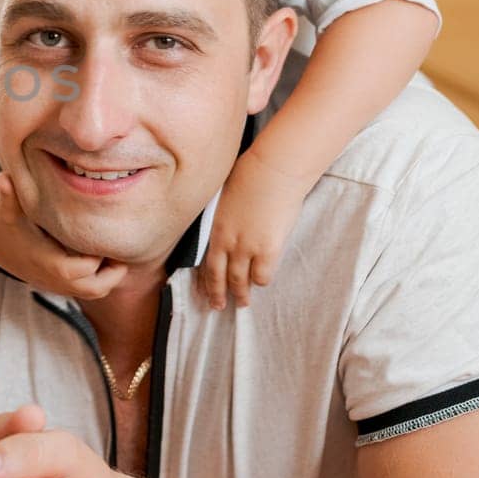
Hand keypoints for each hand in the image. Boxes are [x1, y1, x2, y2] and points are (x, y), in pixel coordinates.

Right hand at [0, 172, 125, 299]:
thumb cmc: (6, 224)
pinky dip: (102, 279)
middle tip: (122, 252)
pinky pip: (90, 291)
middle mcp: (54, 279)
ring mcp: (59, 286)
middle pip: (94, 289)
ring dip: (110, 278)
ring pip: (95, 293)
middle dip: (113, 274)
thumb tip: (3, 177)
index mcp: (46, 262)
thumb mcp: (7, 210)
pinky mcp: (62, 286)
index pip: (80, 270)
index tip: (101, 239)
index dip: (96, 258)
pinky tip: (105, 257)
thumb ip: (8, 195)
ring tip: (116, 255)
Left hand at [197, 146, 315, 309]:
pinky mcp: (269, 249)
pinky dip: (261, 280)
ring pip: (241, 280)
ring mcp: (248, 247)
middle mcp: (228, 242)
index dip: (206, 279)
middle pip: (220, 276)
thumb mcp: (227, 198)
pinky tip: (261, 282)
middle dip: (218, 294)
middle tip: (218, 307)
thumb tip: (227, 224)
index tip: (204, 291)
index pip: (207, 261)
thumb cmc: (252, 175)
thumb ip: (225, 216)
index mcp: (216, 228)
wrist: (274, 171)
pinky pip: (263, 275)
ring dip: (241, 293)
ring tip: (242, 302)